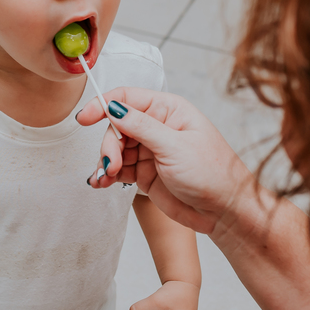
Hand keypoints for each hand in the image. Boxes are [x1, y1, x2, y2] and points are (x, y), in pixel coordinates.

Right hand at [79, 88, 253, 233]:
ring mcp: (150, 150)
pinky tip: (101, 182)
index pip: (127, 98)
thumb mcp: (175, 147)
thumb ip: (141, 126)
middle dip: (109, 144)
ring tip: (106, 177)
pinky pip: (118, 168)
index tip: (84, 118)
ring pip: (115, 148)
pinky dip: (107, 175)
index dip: (102, 105)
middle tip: (111, 164)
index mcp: (169, 110)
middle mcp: (157, 127)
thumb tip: (113, 107)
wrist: (225, 211)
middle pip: (117, 125)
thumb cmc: (213, 174)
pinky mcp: (145, 172)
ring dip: (106, 161)